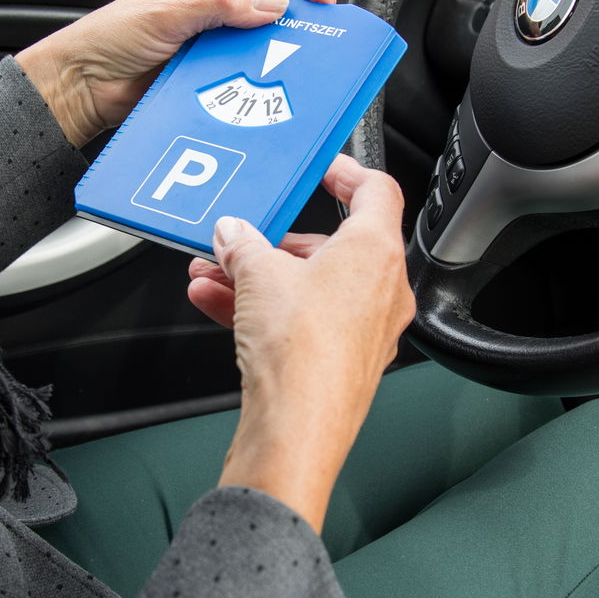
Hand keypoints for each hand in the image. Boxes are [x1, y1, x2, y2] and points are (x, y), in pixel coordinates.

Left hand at [15, 0, 335, 145]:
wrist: (85, 85)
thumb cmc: (110, 36)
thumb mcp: (168, 12)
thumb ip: (221, 4)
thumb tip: (272, 5)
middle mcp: (221, 0)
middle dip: (301, 13)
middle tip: (317, 33)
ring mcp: (222, 37)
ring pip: (272, 38)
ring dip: (283, 48)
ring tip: (293, 59)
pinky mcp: (218, 70)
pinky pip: (253, 71)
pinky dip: (265, 76)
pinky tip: (269, 82)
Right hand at [185, 156, 413, 532]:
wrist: (296, 428)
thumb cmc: (300, 352)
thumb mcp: (257, 273)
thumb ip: (243, 244)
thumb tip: (233, 235)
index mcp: (376, 252)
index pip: (376, 191)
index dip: (346, 172)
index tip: (321, 169)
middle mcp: (383, 290)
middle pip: (334, 245)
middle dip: (278, 240)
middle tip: (243, 236)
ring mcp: (367, 330)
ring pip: (312, 287)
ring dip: (261, 276)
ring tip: (215, 273)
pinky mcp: (346, 362)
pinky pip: (304, 320)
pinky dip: (266, 309)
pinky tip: (218, 304)